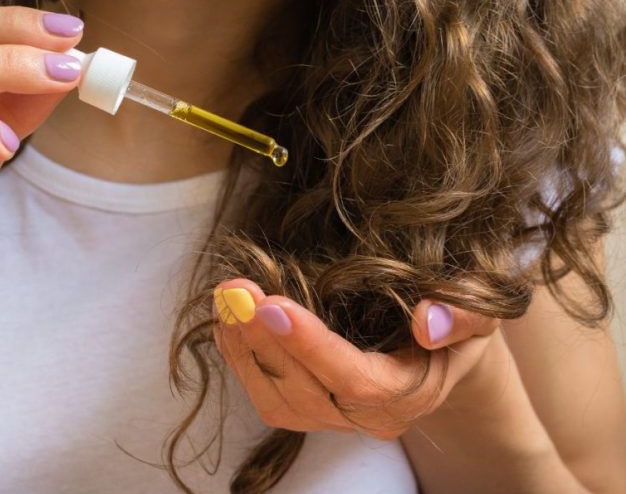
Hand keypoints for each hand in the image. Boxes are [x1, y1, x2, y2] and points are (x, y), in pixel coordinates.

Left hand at [211, 278, 498, 437]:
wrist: (445, 351)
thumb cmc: (459, 322)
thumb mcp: (482, 310)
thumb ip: (465, 315)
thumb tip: (426, 320)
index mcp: (410, 394)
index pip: (354, 381)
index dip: (310, 346)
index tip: (272, 305)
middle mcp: (369, 417)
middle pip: (305, 392)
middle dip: (263, 340)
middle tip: (235, 290)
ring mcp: (335, 418)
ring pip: (277, 400)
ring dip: (244, 349)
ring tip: (226, 299)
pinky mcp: (309, 408)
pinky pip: (266, 394)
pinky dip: (240, 358)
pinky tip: (228, 321)